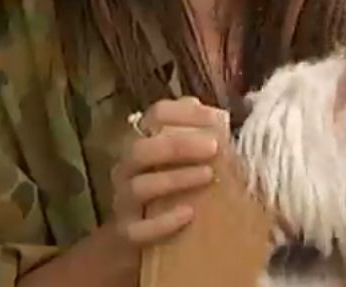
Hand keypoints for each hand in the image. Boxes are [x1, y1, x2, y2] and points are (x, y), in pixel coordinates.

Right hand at [109, 96, 228, 246]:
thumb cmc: (178, 185)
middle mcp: (129, 166)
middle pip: (141, 149)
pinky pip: (137, 229)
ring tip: (208, 175)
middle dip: (178, 145)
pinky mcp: (127, 233)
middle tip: (213, 147)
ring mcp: (124, 200)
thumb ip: (204, 133)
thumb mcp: (193, 157)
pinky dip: (163, 222)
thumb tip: (220, 117)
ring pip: (139, 187)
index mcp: (146, 139)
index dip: (187, 113)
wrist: (156, 232)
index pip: (157, 114)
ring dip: (174, 179)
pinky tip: (189, 213)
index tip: (218, 119)